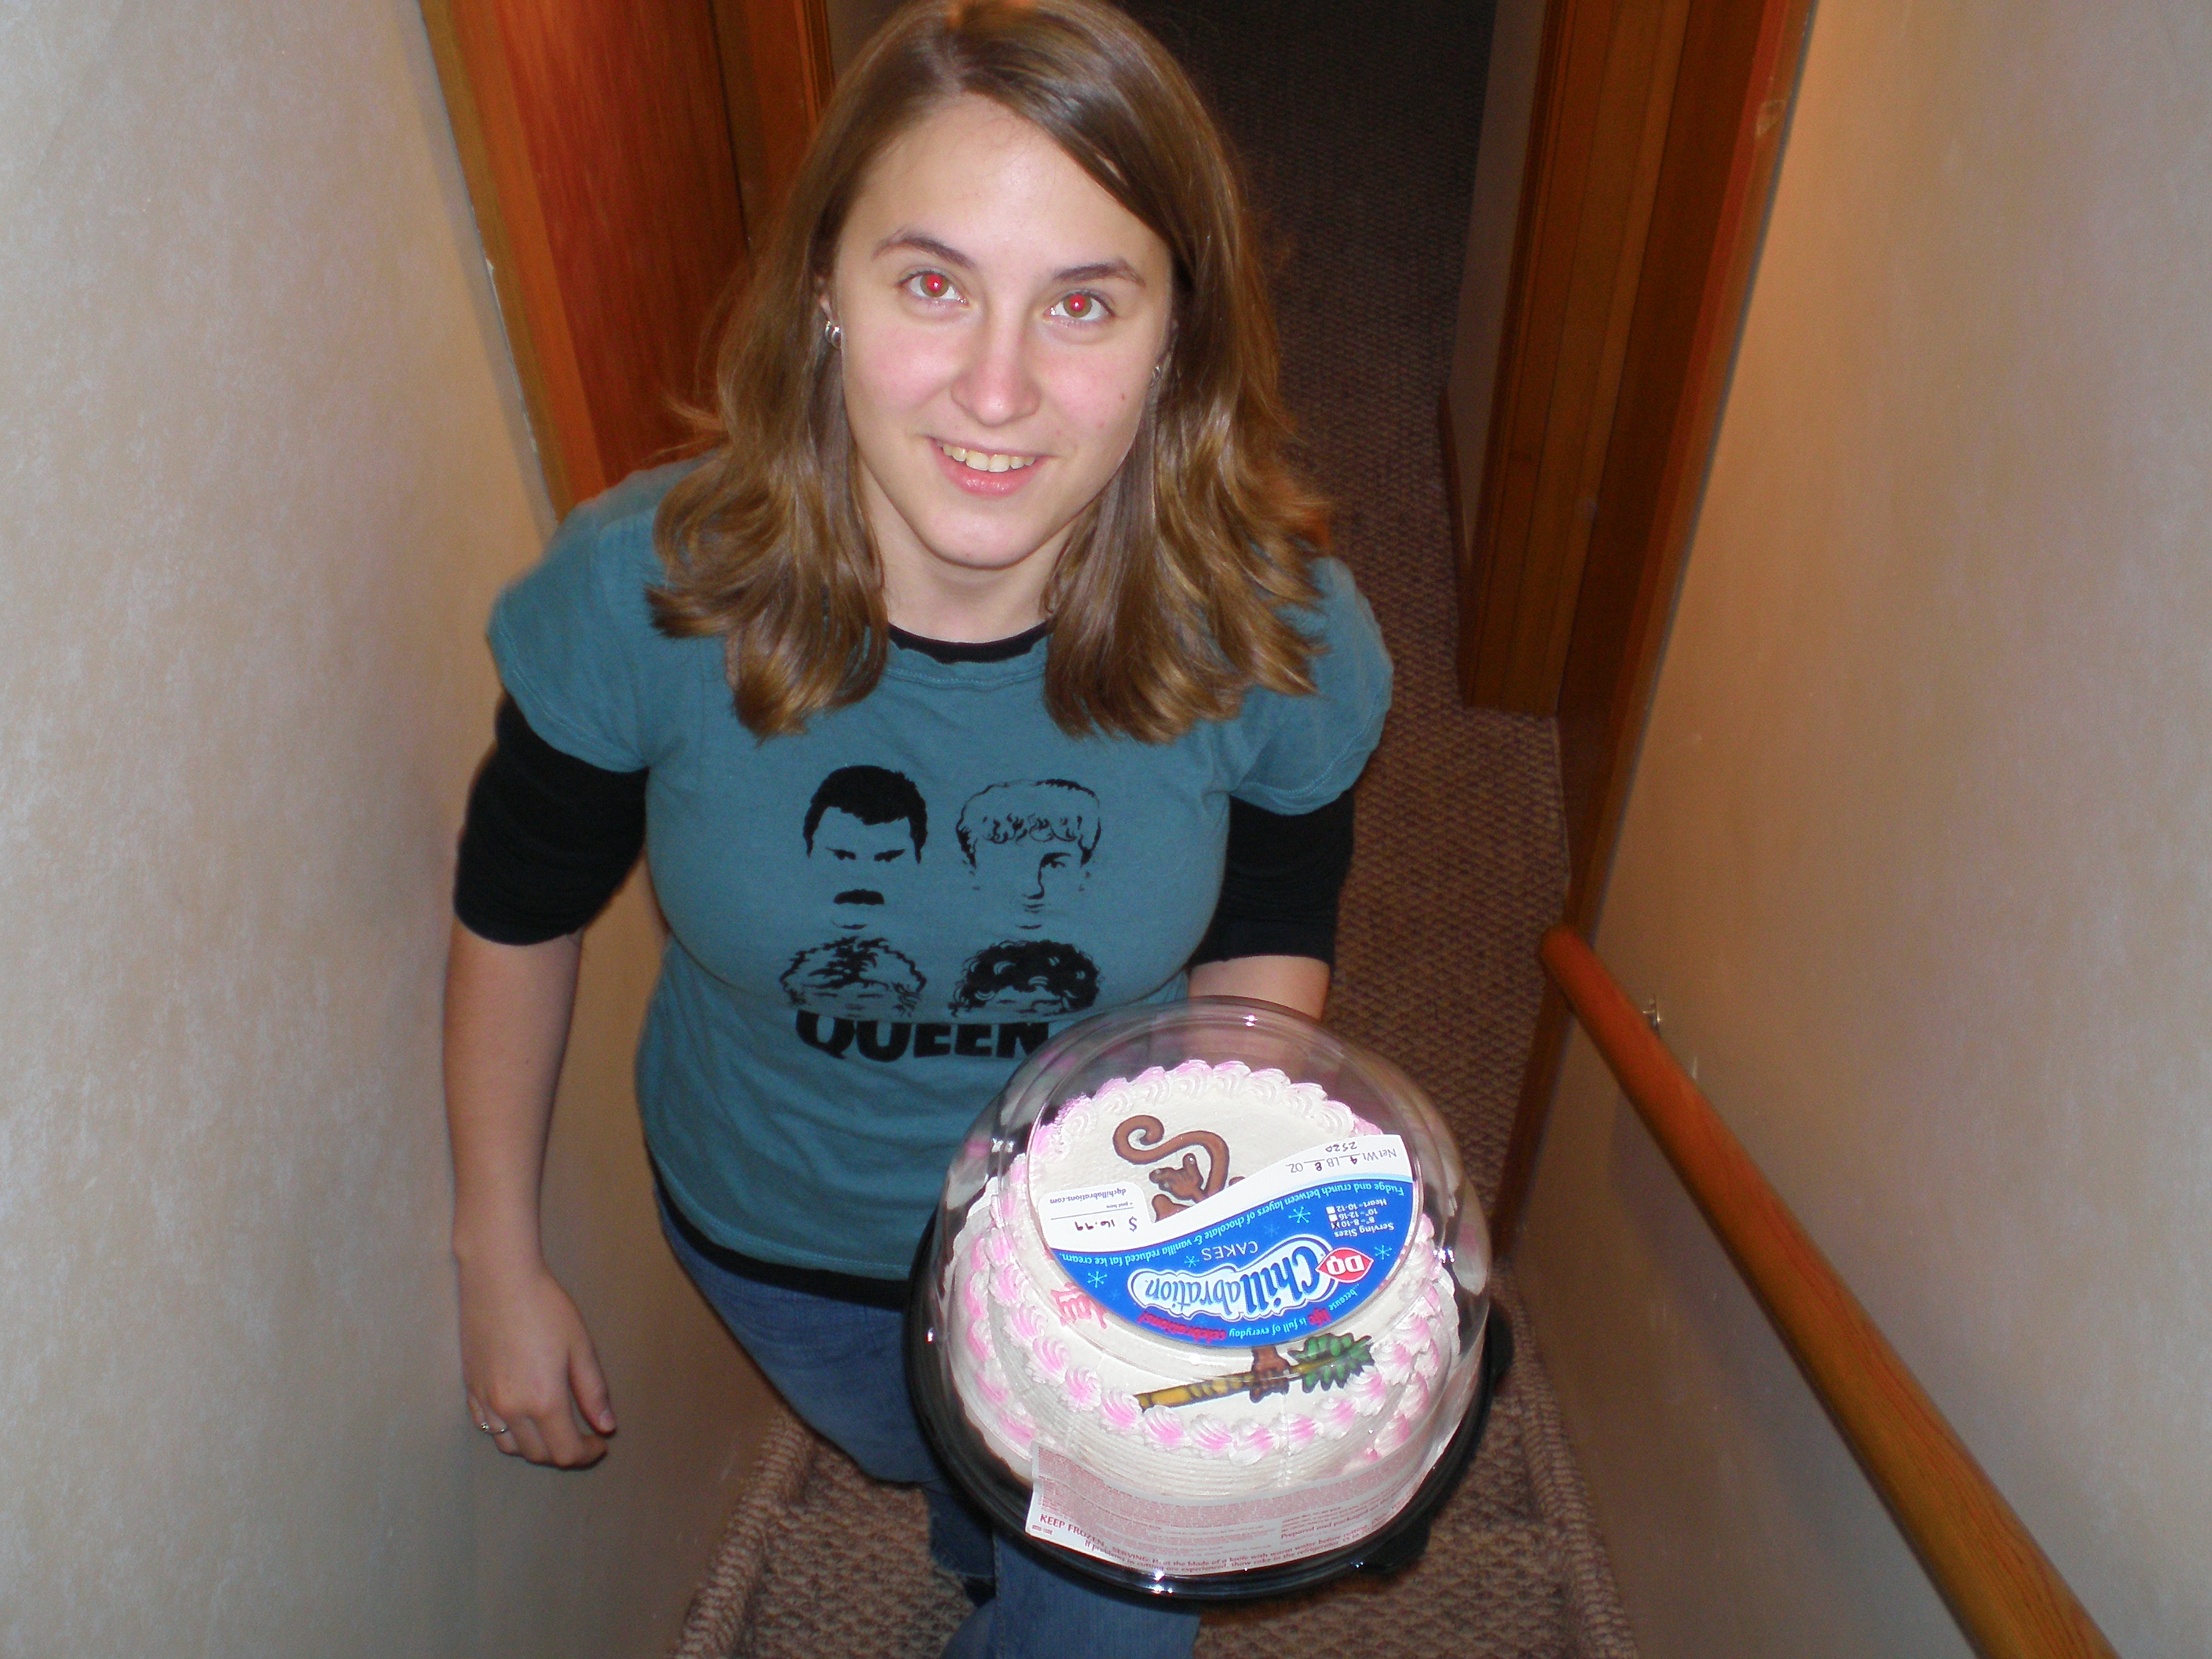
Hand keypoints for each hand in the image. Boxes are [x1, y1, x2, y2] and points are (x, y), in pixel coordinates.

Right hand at [457, 1250, 616, 1466]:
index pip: (565, 1452)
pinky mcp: (470, 1388)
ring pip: (510, 1446)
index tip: (600, 1442)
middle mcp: (510, 1409)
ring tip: (554, 1427)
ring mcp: (485, 1400)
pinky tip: (523, 1414)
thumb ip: (593, 1392)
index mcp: (543, 1401)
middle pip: (538, 1454)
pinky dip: (508, 1432)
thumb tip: (606, 1427)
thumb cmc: (545, 1307)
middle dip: (564, 1451)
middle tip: (583, 1435)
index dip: (587, 1453)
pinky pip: (487, 1427)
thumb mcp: (580, 1348)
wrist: (499, 1279)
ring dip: (535, 1446)